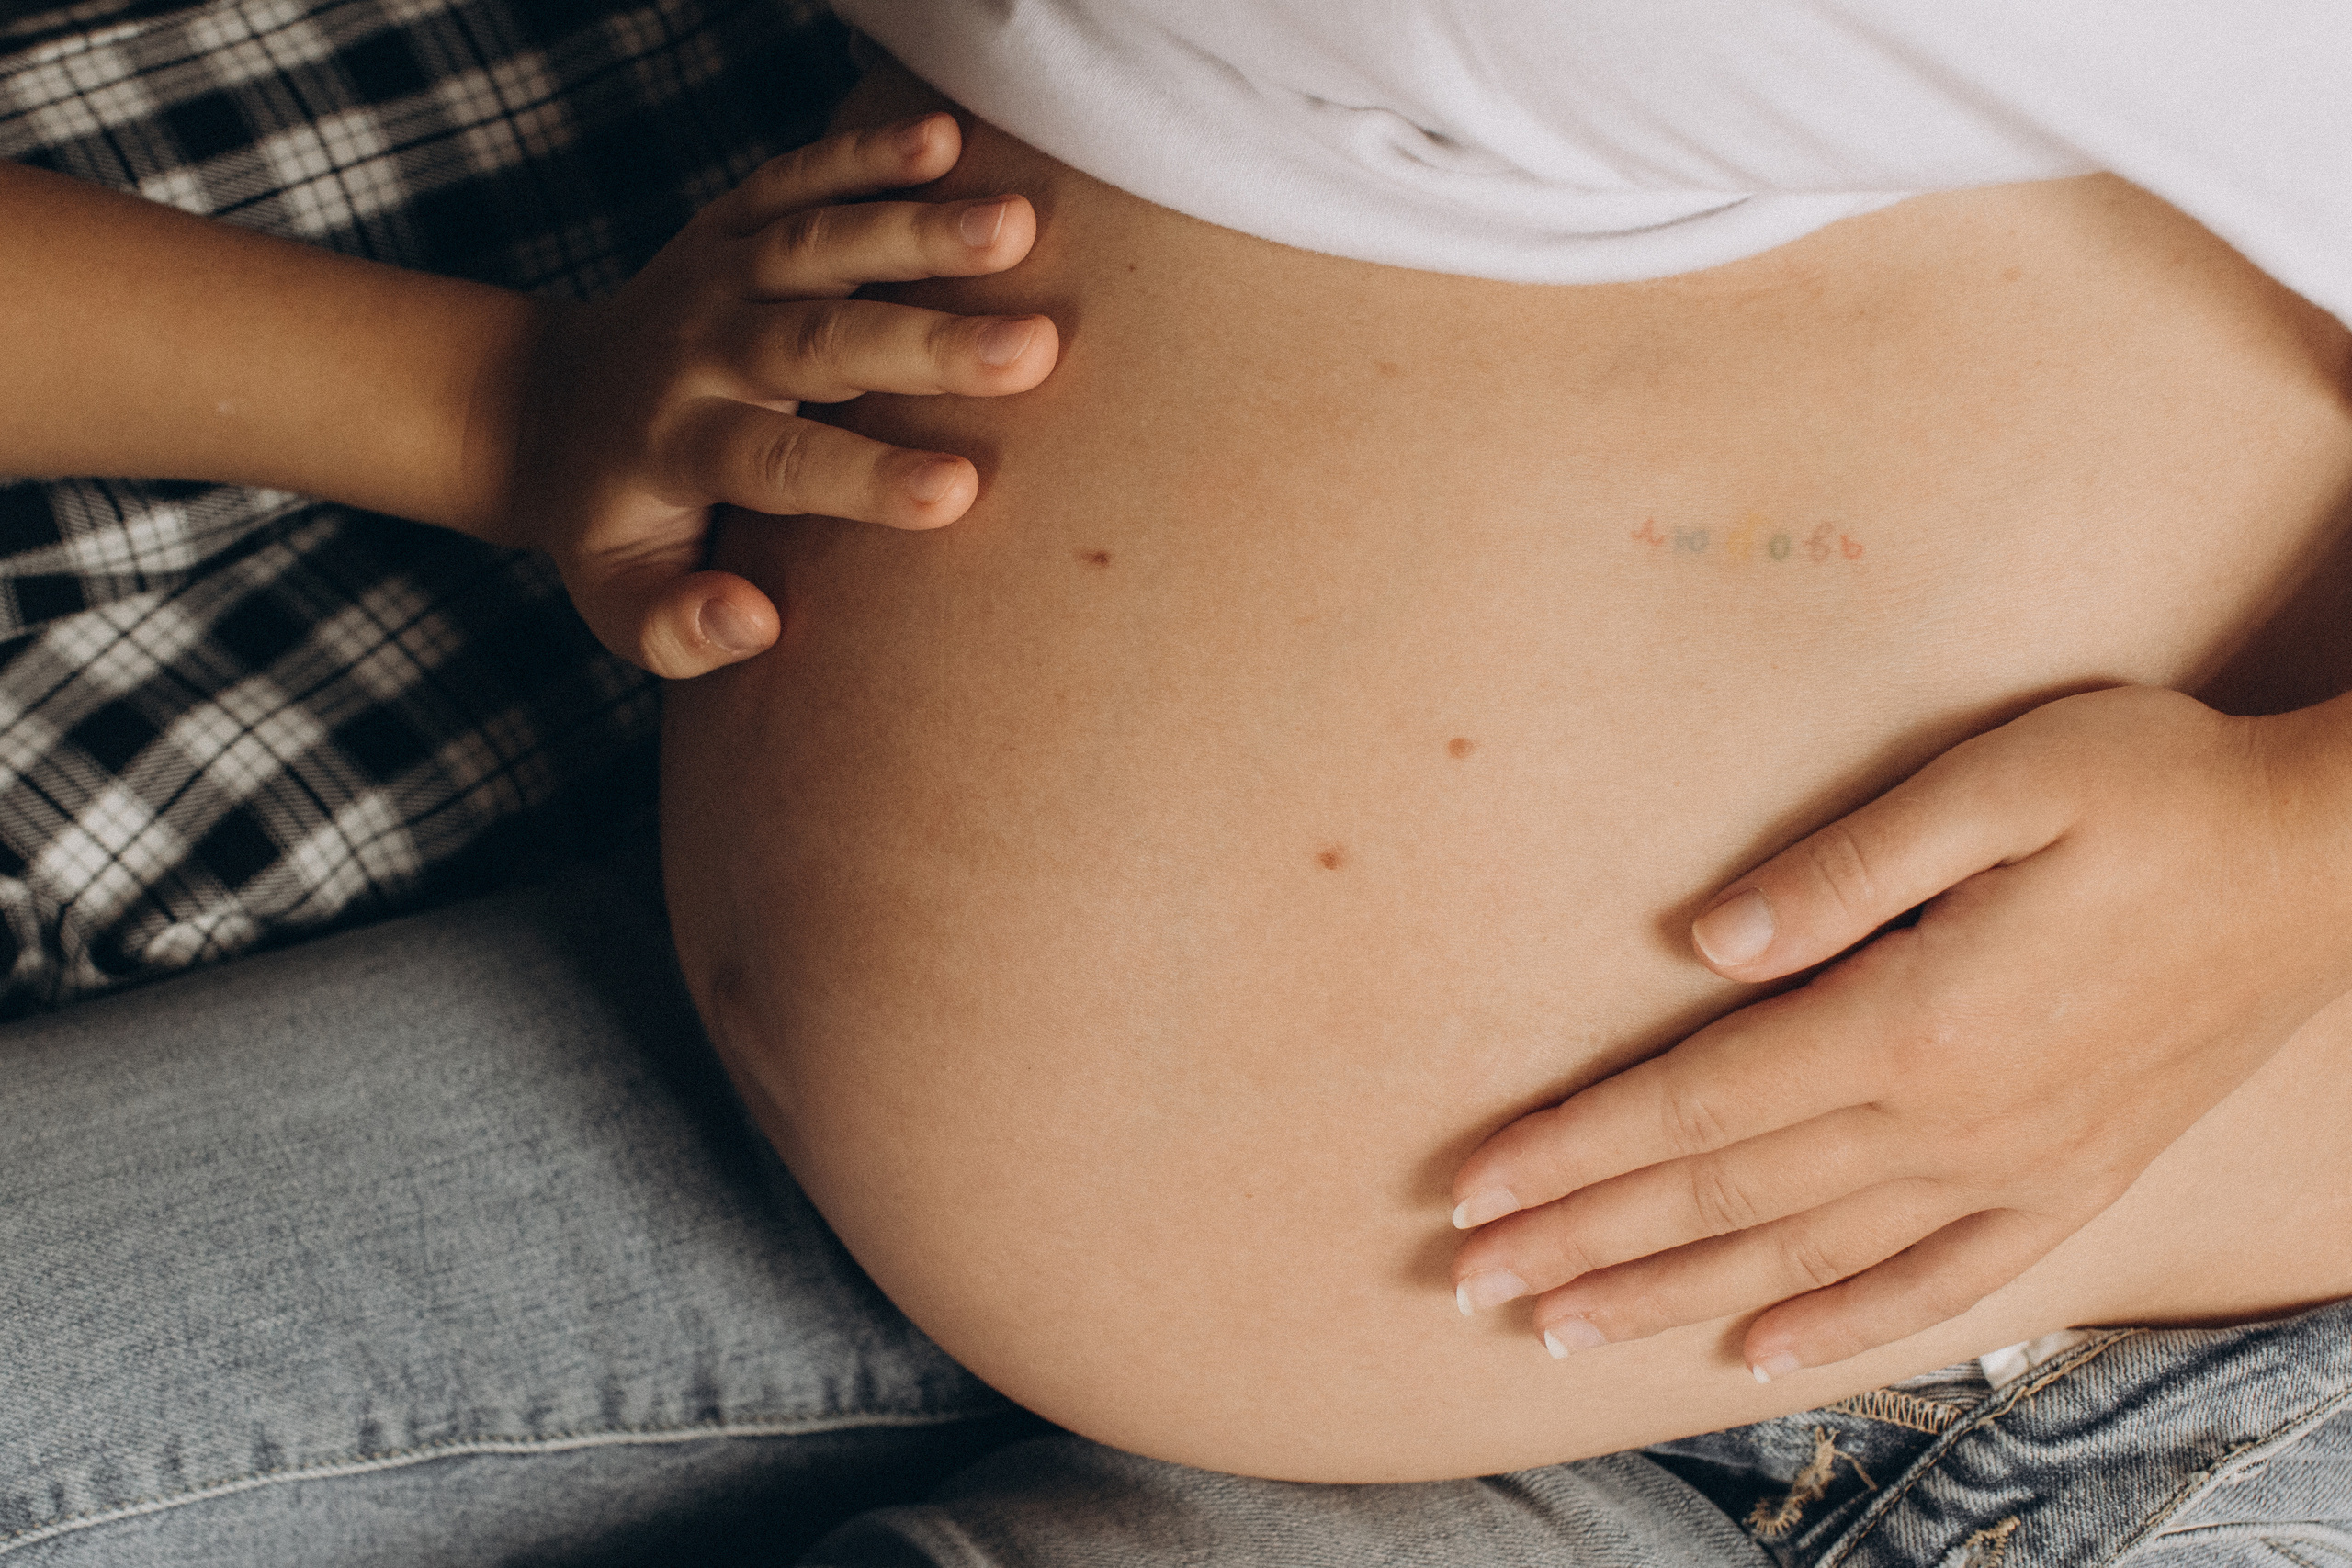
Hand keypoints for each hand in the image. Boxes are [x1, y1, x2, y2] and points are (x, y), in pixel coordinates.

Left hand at [500, 113, 1057, 677]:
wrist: (548, 407)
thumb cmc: (615, 528)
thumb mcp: (617, 601)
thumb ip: (672, 629)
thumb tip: (755, 624)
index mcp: (673, 449)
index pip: (776, 461)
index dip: (865, 476)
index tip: (959, 491)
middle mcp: (694, 351)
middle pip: (815, 341)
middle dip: (926, 343)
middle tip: (1034, 349)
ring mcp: (714, 276)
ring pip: (817, 243)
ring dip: (918, 230)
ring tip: (1017, 225)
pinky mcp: (730, 225)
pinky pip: (798, 179)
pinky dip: (867, 151)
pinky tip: (948, 136)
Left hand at [1447, 685, 2351, 1378]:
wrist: (2330, 863)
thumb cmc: (2159, 793)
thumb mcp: (1999, 783)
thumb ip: (1841, 871)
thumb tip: (1705, 944)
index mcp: (1913, 1022)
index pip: (1695, 1108)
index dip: (1573, 1149)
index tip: (1472, 1189)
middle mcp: (1952, 1125)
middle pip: (1724, 1200)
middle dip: (1583, 1242)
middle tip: (1468, 1285)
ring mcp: (2016, 1171)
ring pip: (1805, 1260)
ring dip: (1671, 1297)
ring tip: (1563, 1328)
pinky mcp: (2070, 1185)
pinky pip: (1937, 1287)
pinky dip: (1836, 1326)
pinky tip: (1754, 1353)